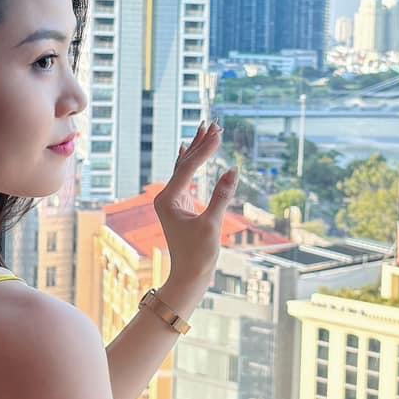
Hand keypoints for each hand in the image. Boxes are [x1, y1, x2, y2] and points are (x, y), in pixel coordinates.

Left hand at [153, 122, 237, 302]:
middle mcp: (166, 196)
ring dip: (197, 150)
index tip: (219, 134)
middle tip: (213, 123)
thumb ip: (222, 196)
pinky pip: (185, 177)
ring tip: (206, 129)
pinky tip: (186, 148)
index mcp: (168, 199)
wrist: (189, 275)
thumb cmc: (199, 254)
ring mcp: (172, 200)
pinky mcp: (180, 206)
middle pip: (184, 163)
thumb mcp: (212, 225)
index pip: (189, 167)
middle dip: (200, 143)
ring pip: (184, 168)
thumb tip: (232, 170)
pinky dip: (190, 162)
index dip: (205, 150)